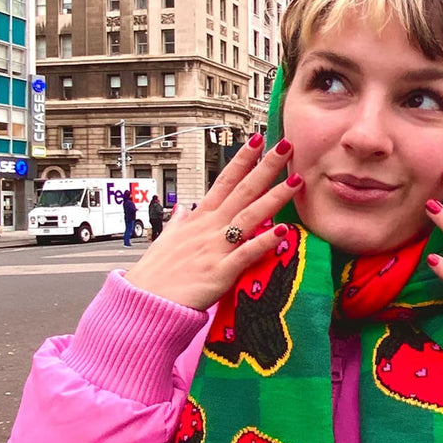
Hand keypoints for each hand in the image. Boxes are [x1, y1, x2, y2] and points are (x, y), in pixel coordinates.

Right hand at [123, 136, 302, 310]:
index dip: (242, 160)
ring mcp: (216, 248)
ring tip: (296, 182)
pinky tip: (283, 231)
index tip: (258, 140)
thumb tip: (183, 207)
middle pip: (242, 191)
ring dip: (274, 198)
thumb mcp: (166, 240)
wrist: (147, 302)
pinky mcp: (221, 272)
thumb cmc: (157, 274)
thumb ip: (179, 222)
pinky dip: (264, 242)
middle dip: (265, 168)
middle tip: (287, 146)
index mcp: (199, 218)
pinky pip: (246, 254)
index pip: (224, 181)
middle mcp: (210, 228)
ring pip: (249, 217)